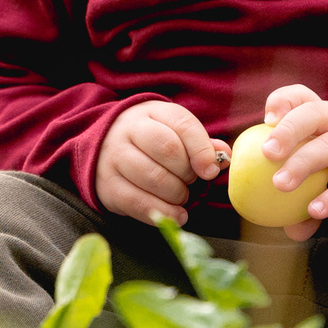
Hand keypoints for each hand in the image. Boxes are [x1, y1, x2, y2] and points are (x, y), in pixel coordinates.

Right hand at [94, 100, 228, 227]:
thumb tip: (225, 157)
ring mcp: (115, 158)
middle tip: (192, 181)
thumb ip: (201, 144)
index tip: (211, 171)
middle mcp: (129, 131)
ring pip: (153, 178)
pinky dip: (163, 212)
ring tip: (182, 196)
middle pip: (168, 150)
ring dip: (177, 194)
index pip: (182, 124)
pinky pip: (138, 202)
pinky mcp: (108, 186)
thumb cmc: (149, 141)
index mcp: (152, 112)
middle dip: (188, 172)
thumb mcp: (173, 132)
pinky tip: (178, 215)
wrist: (103, 146)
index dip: (202, 149)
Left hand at [259, 84, 327, 240]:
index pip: (303, 97)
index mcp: (327, 116)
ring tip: (281, 184)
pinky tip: (316, 210)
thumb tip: (290, 229)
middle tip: (268, 153)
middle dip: (289, 129)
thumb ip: (311, 194)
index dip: (283, 101)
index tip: (266, 118)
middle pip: (315, 113)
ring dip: (304, 163)